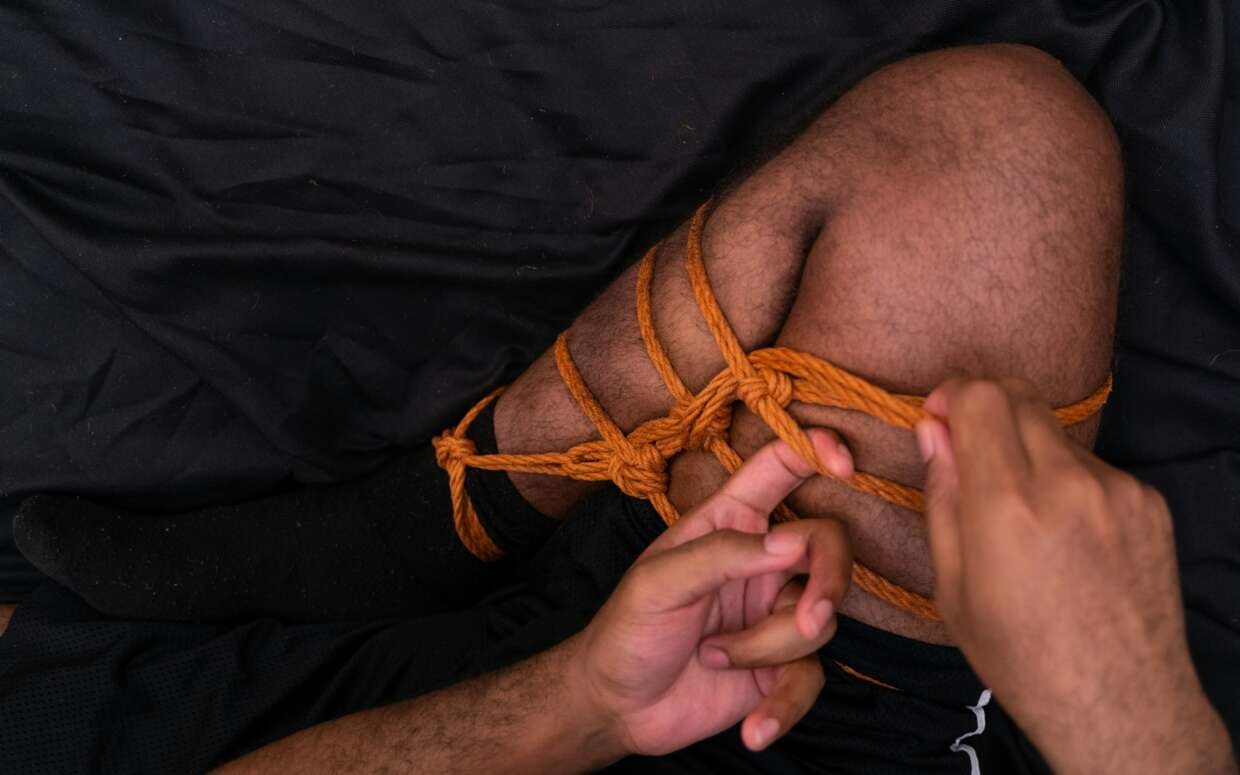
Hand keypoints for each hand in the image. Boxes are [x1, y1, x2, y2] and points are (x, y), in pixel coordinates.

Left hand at [568, 430, 853, 756]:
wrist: (617, 706)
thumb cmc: (629, 628)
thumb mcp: (659, 582)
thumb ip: (724, 554)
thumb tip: (792, 540)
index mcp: (730, 521)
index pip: (782, 468)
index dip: (816, 450)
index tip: (846, 463)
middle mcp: (762, 561)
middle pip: (828, 546)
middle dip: (827, 581)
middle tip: (810, 617)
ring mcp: (774, 613)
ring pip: (818, 619)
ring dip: (766, 647)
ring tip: (711, 657)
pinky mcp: (781, 666)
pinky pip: (809, 681)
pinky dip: (782, 707)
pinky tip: (752, 730)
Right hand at [917, 379, 1235, 773]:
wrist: (1120, 703)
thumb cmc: (1019, 655)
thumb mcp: (951, 586)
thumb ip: (942, 497)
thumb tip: (932, 431)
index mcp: (1007, 505)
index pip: (980, 397)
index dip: (952, 394)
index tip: (938, 414)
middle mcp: (1066, 483)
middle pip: (1019, 397)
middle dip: (985, 408)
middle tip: (969, 445)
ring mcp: (1116, 490)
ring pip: (1055, 433)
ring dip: (1027, 448)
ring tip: (1023, 512)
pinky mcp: (1149, 502)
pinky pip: (1093, 467)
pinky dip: (1068, 481)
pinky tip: (1066, 535)